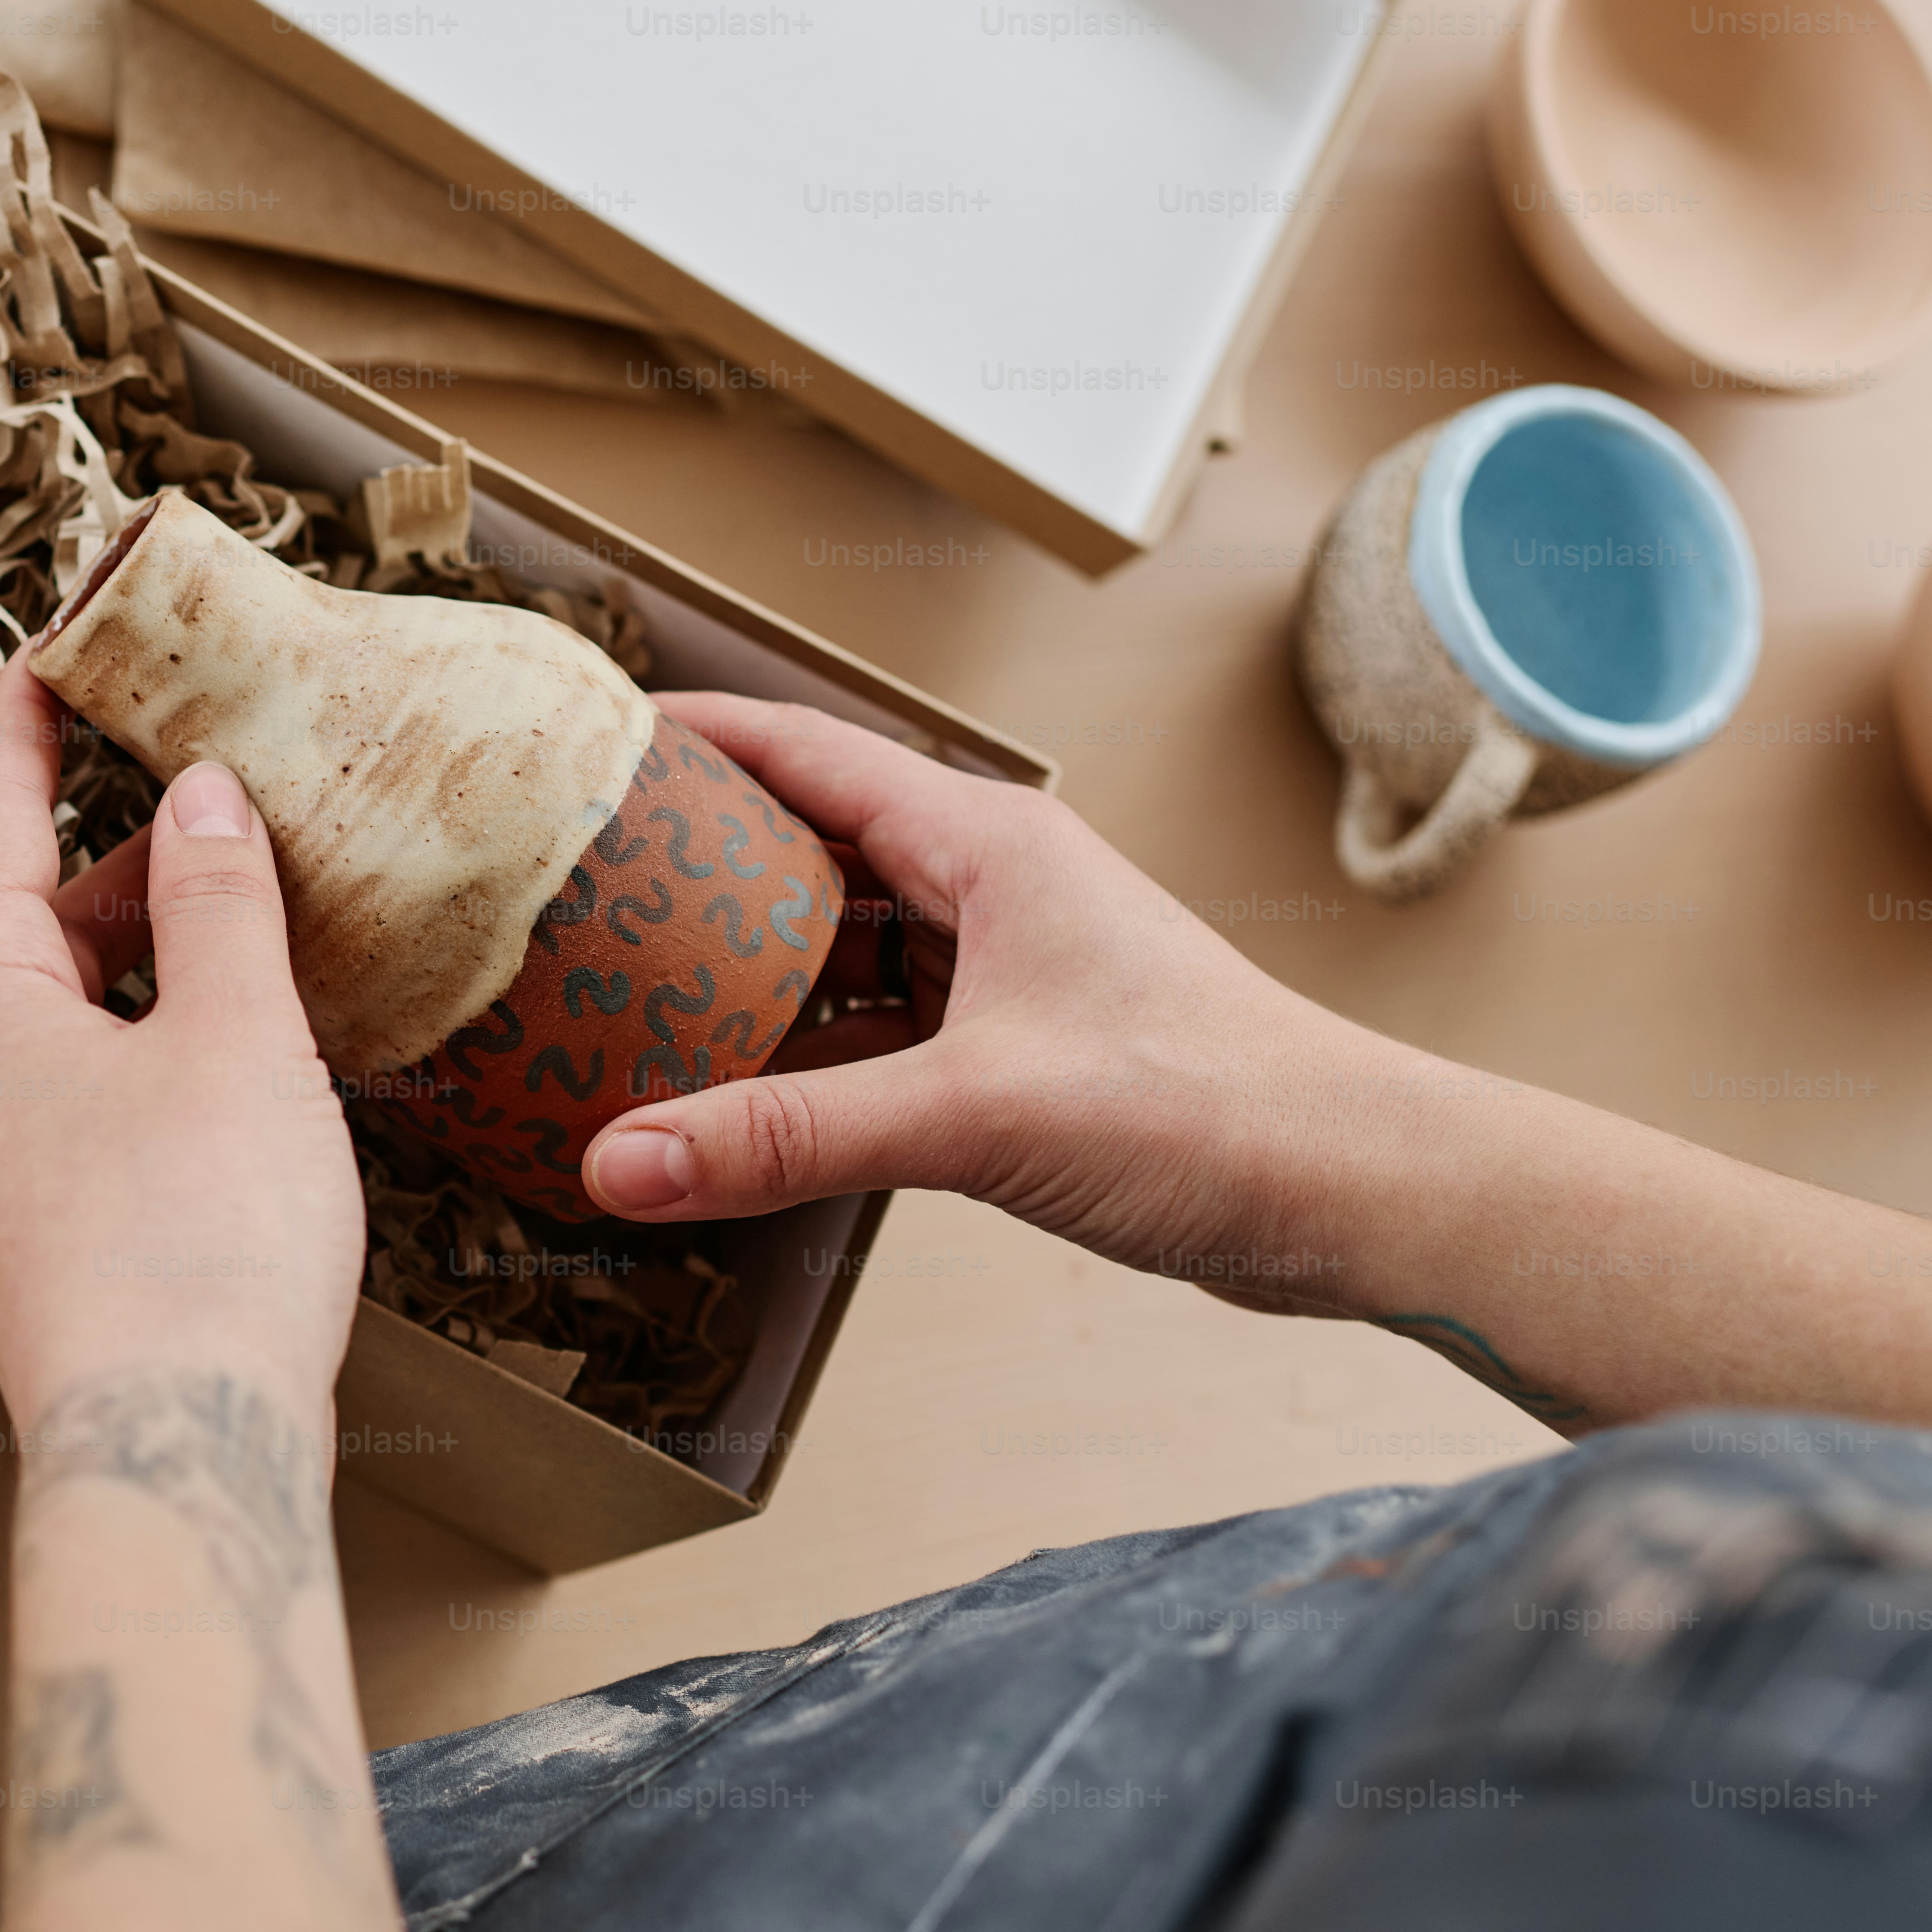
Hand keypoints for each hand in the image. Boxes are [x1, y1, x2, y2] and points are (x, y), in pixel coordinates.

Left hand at [0, 671, 364, 1426]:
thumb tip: (200, 803)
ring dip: (157, 960)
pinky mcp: (52, 1236)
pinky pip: (96, 1095)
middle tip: (218, 797)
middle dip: (128, 861)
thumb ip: (220, 906)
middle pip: (34, 927)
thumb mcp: (236, 1039)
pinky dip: (164, 1043)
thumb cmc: (196, 1246)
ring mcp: (1, 1171)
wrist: (174, 1451)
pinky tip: (246, 1052)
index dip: (27, 737)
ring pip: (73, 1017)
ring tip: (257, 920)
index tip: (50, 656)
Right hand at [579, 693, 1385, 1307]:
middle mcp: (993, 889)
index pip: (806, 754)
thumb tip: (623, 1162)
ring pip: (845, 947)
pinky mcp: (1022, 1053)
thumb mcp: (974, 1116)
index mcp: (985, 846)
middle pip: (811, 847)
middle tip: (580, 882)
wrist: (1351, 1191)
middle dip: (698, 862)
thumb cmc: (1209, 1111)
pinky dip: (809, 1053)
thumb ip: (789, 1138)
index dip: (695, 739)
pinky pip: (883, 1030)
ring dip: (751, 969)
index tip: (590, 740)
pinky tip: (738, 1094)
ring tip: (632, 987)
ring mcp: (1010, 971)